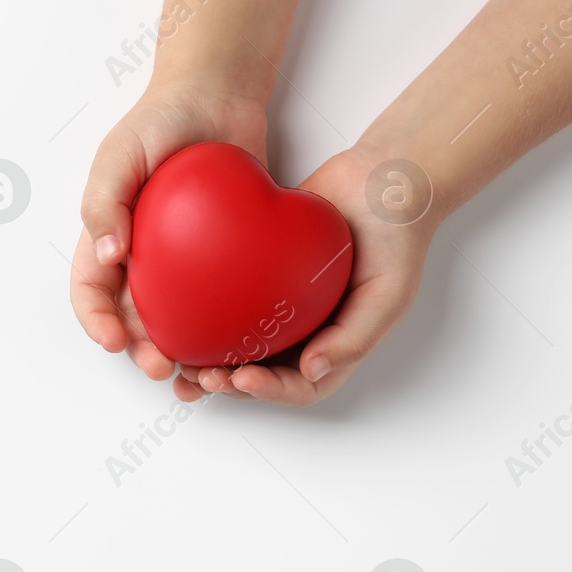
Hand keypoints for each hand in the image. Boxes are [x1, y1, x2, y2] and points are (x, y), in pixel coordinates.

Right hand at [72, 81, 267, 379]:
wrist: (217, 96)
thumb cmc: (160, 119)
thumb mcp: (117, 154)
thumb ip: (103, 202)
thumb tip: (106, 255)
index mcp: (108, 237)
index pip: (90, 291)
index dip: (95, 321)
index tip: (113, 339)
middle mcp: (142, 255)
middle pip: (132, 317)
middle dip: (140, 348)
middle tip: (160, 364)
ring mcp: (183, 259)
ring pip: (177, 318)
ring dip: (181, 349)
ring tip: (197, 368)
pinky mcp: (223, 256)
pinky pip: (220, 297)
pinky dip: (223, 324)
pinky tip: (237, 341)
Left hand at [173, 148, 433, 404]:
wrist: (381, 179)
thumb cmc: (397, 238)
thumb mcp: (390, 292)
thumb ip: (354, 337)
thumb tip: (312, 371)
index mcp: (335, 344)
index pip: (300, 386)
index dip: (269, 392)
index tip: (241, 378)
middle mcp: (304, 331)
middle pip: (260, 373)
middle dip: (227, 383)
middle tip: (198, 376)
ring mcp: (279, 305)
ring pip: (237, 344)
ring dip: (207, 360)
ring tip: (178, 361)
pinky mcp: (256, 276)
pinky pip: (226, 302)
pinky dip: (201, 314)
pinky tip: (175, 312)